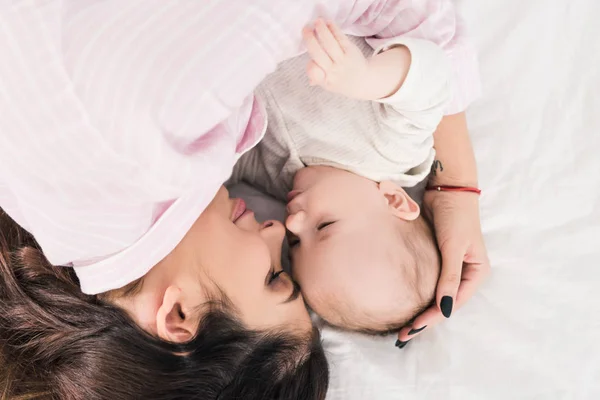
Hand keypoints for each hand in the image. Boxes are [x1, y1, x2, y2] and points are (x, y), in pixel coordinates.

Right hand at [302, 19, 372, 99]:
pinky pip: (340, 38)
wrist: (363, 80)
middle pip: (319, 54)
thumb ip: (318, 79)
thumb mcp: (328, 85)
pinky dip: (334, 29)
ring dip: (322, 31)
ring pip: (330, 44)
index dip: (310, 67)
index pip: (314, 73)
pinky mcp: (351, 50)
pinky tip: (328, 23)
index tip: (308, 58)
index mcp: (326, 81)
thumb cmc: (340, 79)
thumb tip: (311, 80)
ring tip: (317, 21)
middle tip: (305, 29)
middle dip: (311, 40)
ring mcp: (343, 60)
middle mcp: (335, 70)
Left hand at [396, 191, 490, 345]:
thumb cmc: (456, 215)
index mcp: (477, 273)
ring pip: (436, 296)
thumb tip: (445, 309)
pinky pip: (428, 283)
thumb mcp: (454, 247)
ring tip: (402, 326)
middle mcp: (466, 273)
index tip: (413, 329)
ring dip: (421, 310)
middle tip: (403, 335)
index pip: (453, 304)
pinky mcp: (438, 259)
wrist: (447, 188)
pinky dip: (418, 294)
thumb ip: (449, 278)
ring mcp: (452, 267)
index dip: (433, 319)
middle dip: (425, 320)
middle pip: (444, 304)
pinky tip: (404, 303)